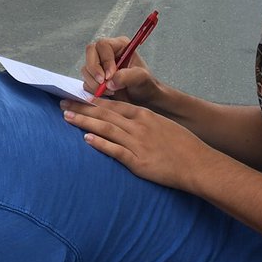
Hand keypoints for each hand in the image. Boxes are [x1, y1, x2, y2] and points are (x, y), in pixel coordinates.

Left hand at [61, 98, 207, 191]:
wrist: (198, 164)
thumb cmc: (184, 146)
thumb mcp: (164, 126)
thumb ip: (145, 123)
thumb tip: (128, 122)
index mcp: (145, 116)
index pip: (113, 104)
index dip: (93, 101)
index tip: (78, 97)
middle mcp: (139, 126)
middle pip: (104, 114)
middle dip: (82, 108)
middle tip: (63, 102)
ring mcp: (137, 143)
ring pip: (105, 129)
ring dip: (84, 122)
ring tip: (67, 117)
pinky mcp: (138, 162)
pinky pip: (115, 150)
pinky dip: (99, 143)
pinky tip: (86, 139)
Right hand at [81, 37, 158, 103]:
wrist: (143, 99)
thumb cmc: (145, 85)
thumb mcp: (141, 78)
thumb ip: (127, 76)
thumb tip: (109, 81)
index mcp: (120, 45)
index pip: (103, 45)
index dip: (105, 60)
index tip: (110, 76)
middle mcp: (107, 52)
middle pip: (90, 52)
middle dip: (95, 70)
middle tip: (103, 83)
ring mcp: (99, 65)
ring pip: (86, 69)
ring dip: (95, 82)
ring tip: (111, 91)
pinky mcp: (94, 78)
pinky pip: (85, 82)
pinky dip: (93, 89)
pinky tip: (107, 94)